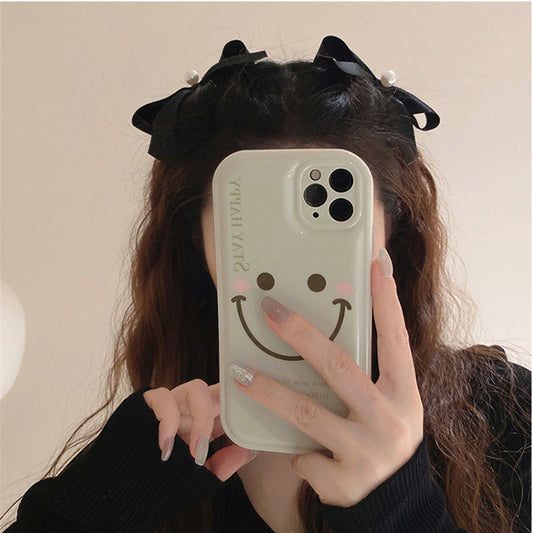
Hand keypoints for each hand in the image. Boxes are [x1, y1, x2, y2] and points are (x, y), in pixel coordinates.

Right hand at [143, 380, 255, 481]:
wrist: (124, 487)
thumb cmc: (165, 478)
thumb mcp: (197, 476)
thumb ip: (221, 465)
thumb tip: (246, 451)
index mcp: (206, 418)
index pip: (228, 400)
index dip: (238, 407)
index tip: (244, 430)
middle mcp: (191, 406)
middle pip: (218, 391)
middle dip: (221, 414)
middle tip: (209, 448)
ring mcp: (172, 402)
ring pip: (194, 388)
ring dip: (199, 418)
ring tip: (194, 450)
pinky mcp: (148, 403)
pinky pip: (161, 397)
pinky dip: (167, 420)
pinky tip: (167, 446)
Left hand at [230, 249, 423, 506]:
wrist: (392, 503)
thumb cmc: (381, 437)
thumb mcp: (386, 405)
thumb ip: (361, 376)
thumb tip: (318, 334)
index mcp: (403, 394)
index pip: (395, 339)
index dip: (387, 301)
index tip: (377, 261)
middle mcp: (390, 419)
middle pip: (339, 368)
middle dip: (301, 335)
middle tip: (270, 310)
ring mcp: (368, 452)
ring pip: (308, 413)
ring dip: (269, 391)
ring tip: (240, 374)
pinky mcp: (345, 482)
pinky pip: (304, 456)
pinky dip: (297, 452)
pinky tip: (300, 453)